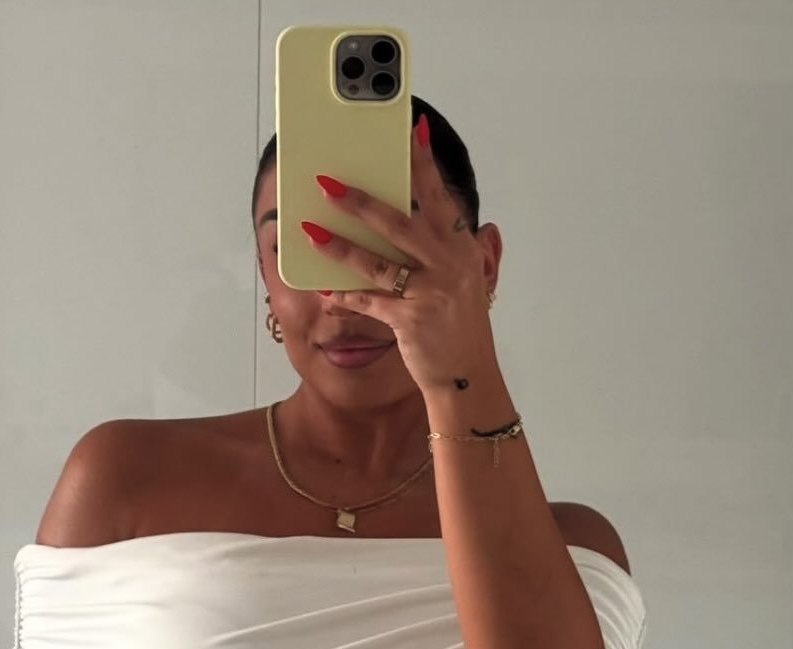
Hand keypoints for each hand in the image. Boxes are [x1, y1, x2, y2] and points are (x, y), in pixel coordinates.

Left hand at [302, 114, 498, 395]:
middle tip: (328, 182)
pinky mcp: (409, 320)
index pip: (440, 197)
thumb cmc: (463, 326)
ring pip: (376, 262)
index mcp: (462, 248)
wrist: (468, 374)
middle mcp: (448, 264)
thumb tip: (481, 224)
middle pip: (399, 223)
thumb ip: (468, 249)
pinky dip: (344, 293)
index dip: (424, 164)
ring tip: (311, 230)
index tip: (411, 131)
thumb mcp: (472, 281)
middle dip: (361, 201)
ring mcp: (429, 292)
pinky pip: (368, 300)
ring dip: (339, 246)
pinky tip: (322, 285)